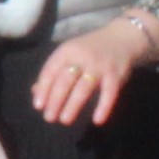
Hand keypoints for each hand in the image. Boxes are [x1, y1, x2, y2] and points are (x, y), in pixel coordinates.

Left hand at [32, 18, 154, 126]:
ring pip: (83, 88)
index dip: (43, 89)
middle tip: (49, 117)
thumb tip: (36, 92)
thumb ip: (54, 71)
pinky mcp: (116, 75)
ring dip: (73, 105)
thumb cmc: (90, 49)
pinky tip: (97, 121)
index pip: (51, 71)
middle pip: (65, 81)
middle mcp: (82, 57)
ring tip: (64, 120)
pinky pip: (109, 93)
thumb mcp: (70, 54)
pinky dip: (104, 107)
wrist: (123, 37)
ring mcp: (100, 66)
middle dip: (55, 100)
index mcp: (67, 51)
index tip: (39, 106)